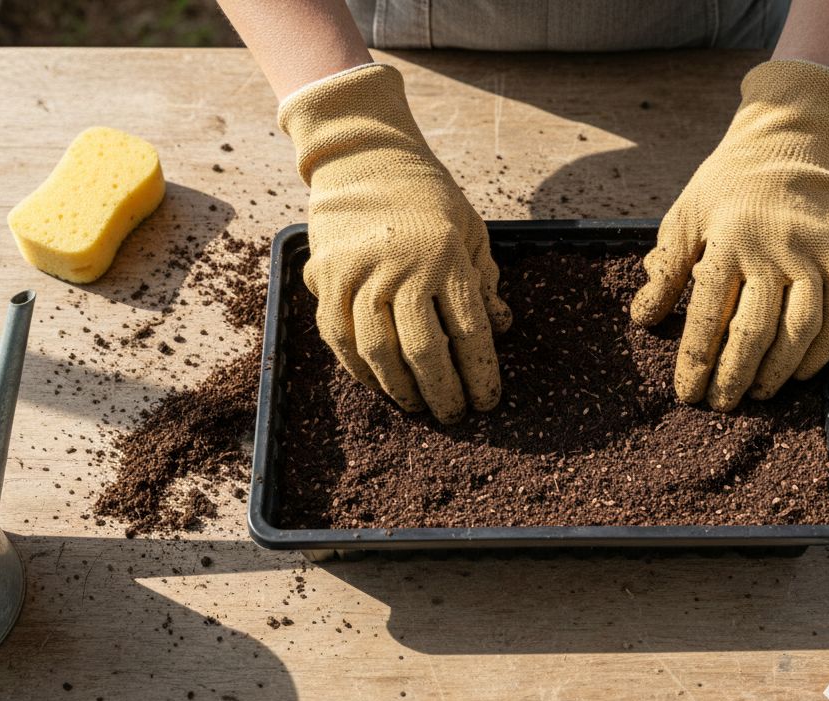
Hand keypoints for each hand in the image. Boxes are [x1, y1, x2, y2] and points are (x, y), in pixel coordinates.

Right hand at [279, 63, 511, 423]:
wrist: (363, 156)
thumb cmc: (427, 196)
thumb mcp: (470, 229)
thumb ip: (485, 280)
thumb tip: (502, 328)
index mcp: (447, 256)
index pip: (470, 330)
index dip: (480, 374)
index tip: (488, 402)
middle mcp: (403, 267)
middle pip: (423, 350)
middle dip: (442, 392)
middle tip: (454, 416)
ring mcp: (360, 272)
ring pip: (378, 350)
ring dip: (400, 388)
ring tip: (418, 406)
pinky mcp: (326, 276)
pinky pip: (339, 337)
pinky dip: (359, 368)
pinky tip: (379, 384)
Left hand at [631, 59, 828, 410]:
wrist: (785, 145)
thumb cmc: (723, 188)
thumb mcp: (683, 219)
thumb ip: (665, 271)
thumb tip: (643, 320)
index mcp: (726, 241)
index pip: (708, 314)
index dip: (696, 361)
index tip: (687, 393)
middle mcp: (772, 250)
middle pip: (754, 329)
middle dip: (734, 375)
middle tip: (721, 404)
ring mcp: (812, 254)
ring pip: (800, 328)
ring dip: (778, 370)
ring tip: (759, 394)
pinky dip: (823, 350)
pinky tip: (801, 372)